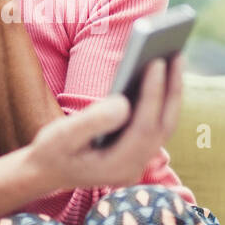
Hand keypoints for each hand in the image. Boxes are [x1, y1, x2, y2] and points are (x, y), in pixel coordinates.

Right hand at [24, 56, 183, 191]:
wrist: (48, 171)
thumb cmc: (52, 151)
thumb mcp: (62, 135)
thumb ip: (92, 121)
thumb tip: (124, 102)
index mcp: (117, 166)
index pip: (144, 127)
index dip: (153, 94)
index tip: (157, 62)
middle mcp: (134, 166)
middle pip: (163, 126)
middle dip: (171, 89)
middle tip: (176, 53)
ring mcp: (139, 160)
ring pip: (165, 124)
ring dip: (171, 91)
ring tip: (174, 56)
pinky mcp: (138, 149)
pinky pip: (157, 121)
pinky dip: (162, 97)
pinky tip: (163, 72)